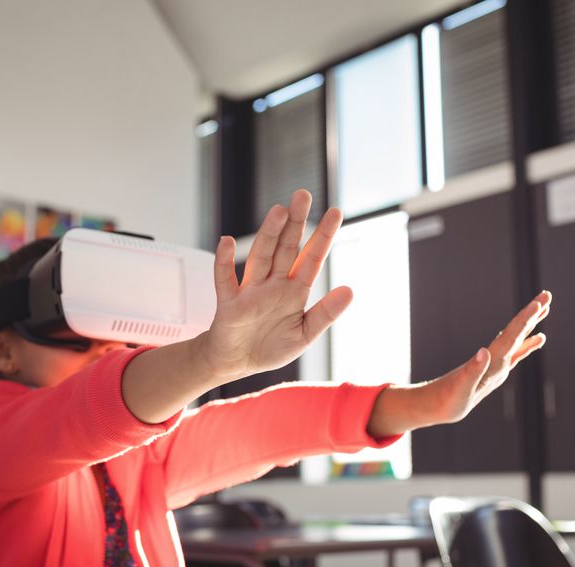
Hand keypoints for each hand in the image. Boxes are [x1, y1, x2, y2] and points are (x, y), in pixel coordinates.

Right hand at [197, 189, 351, 381]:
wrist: (237, 363)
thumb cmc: (270, 347)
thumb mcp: (304, 335)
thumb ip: (325, 314)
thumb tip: (350, 290)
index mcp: (294, 290)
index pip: (311, 258)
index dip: (323, 236)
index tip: (336, 212)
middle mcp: (273, 284)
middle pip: (286, 248)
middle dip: (295, 223)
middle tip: (303, 195)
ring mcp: (251, 290)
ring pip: (260, 256)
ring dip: (269, 234)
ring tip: (279, 211)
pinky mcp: (229, 303)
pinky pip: (225, 279)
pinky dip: (224, 262)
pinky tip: (227, 242)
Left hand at [367, 291, 551, 437]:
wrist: (434, 404)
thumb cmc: (446, 399)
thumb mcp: (461, 387)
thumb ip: (472, 370)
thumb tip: (484, 351)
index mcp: (489, 359)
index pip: (511, 335)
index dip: (526, 320)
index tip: (539, 303)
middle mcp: (493, 357)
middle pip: (516, 330)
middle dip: (532, 313)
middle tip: (547, 295)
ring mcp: (495, 362)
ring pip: (517, 338)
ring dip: (531, 324)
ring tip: (545, 309)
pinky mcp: (495, 371)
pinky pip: (516, 354)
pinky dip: (528, 345)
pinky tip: (538, 339)